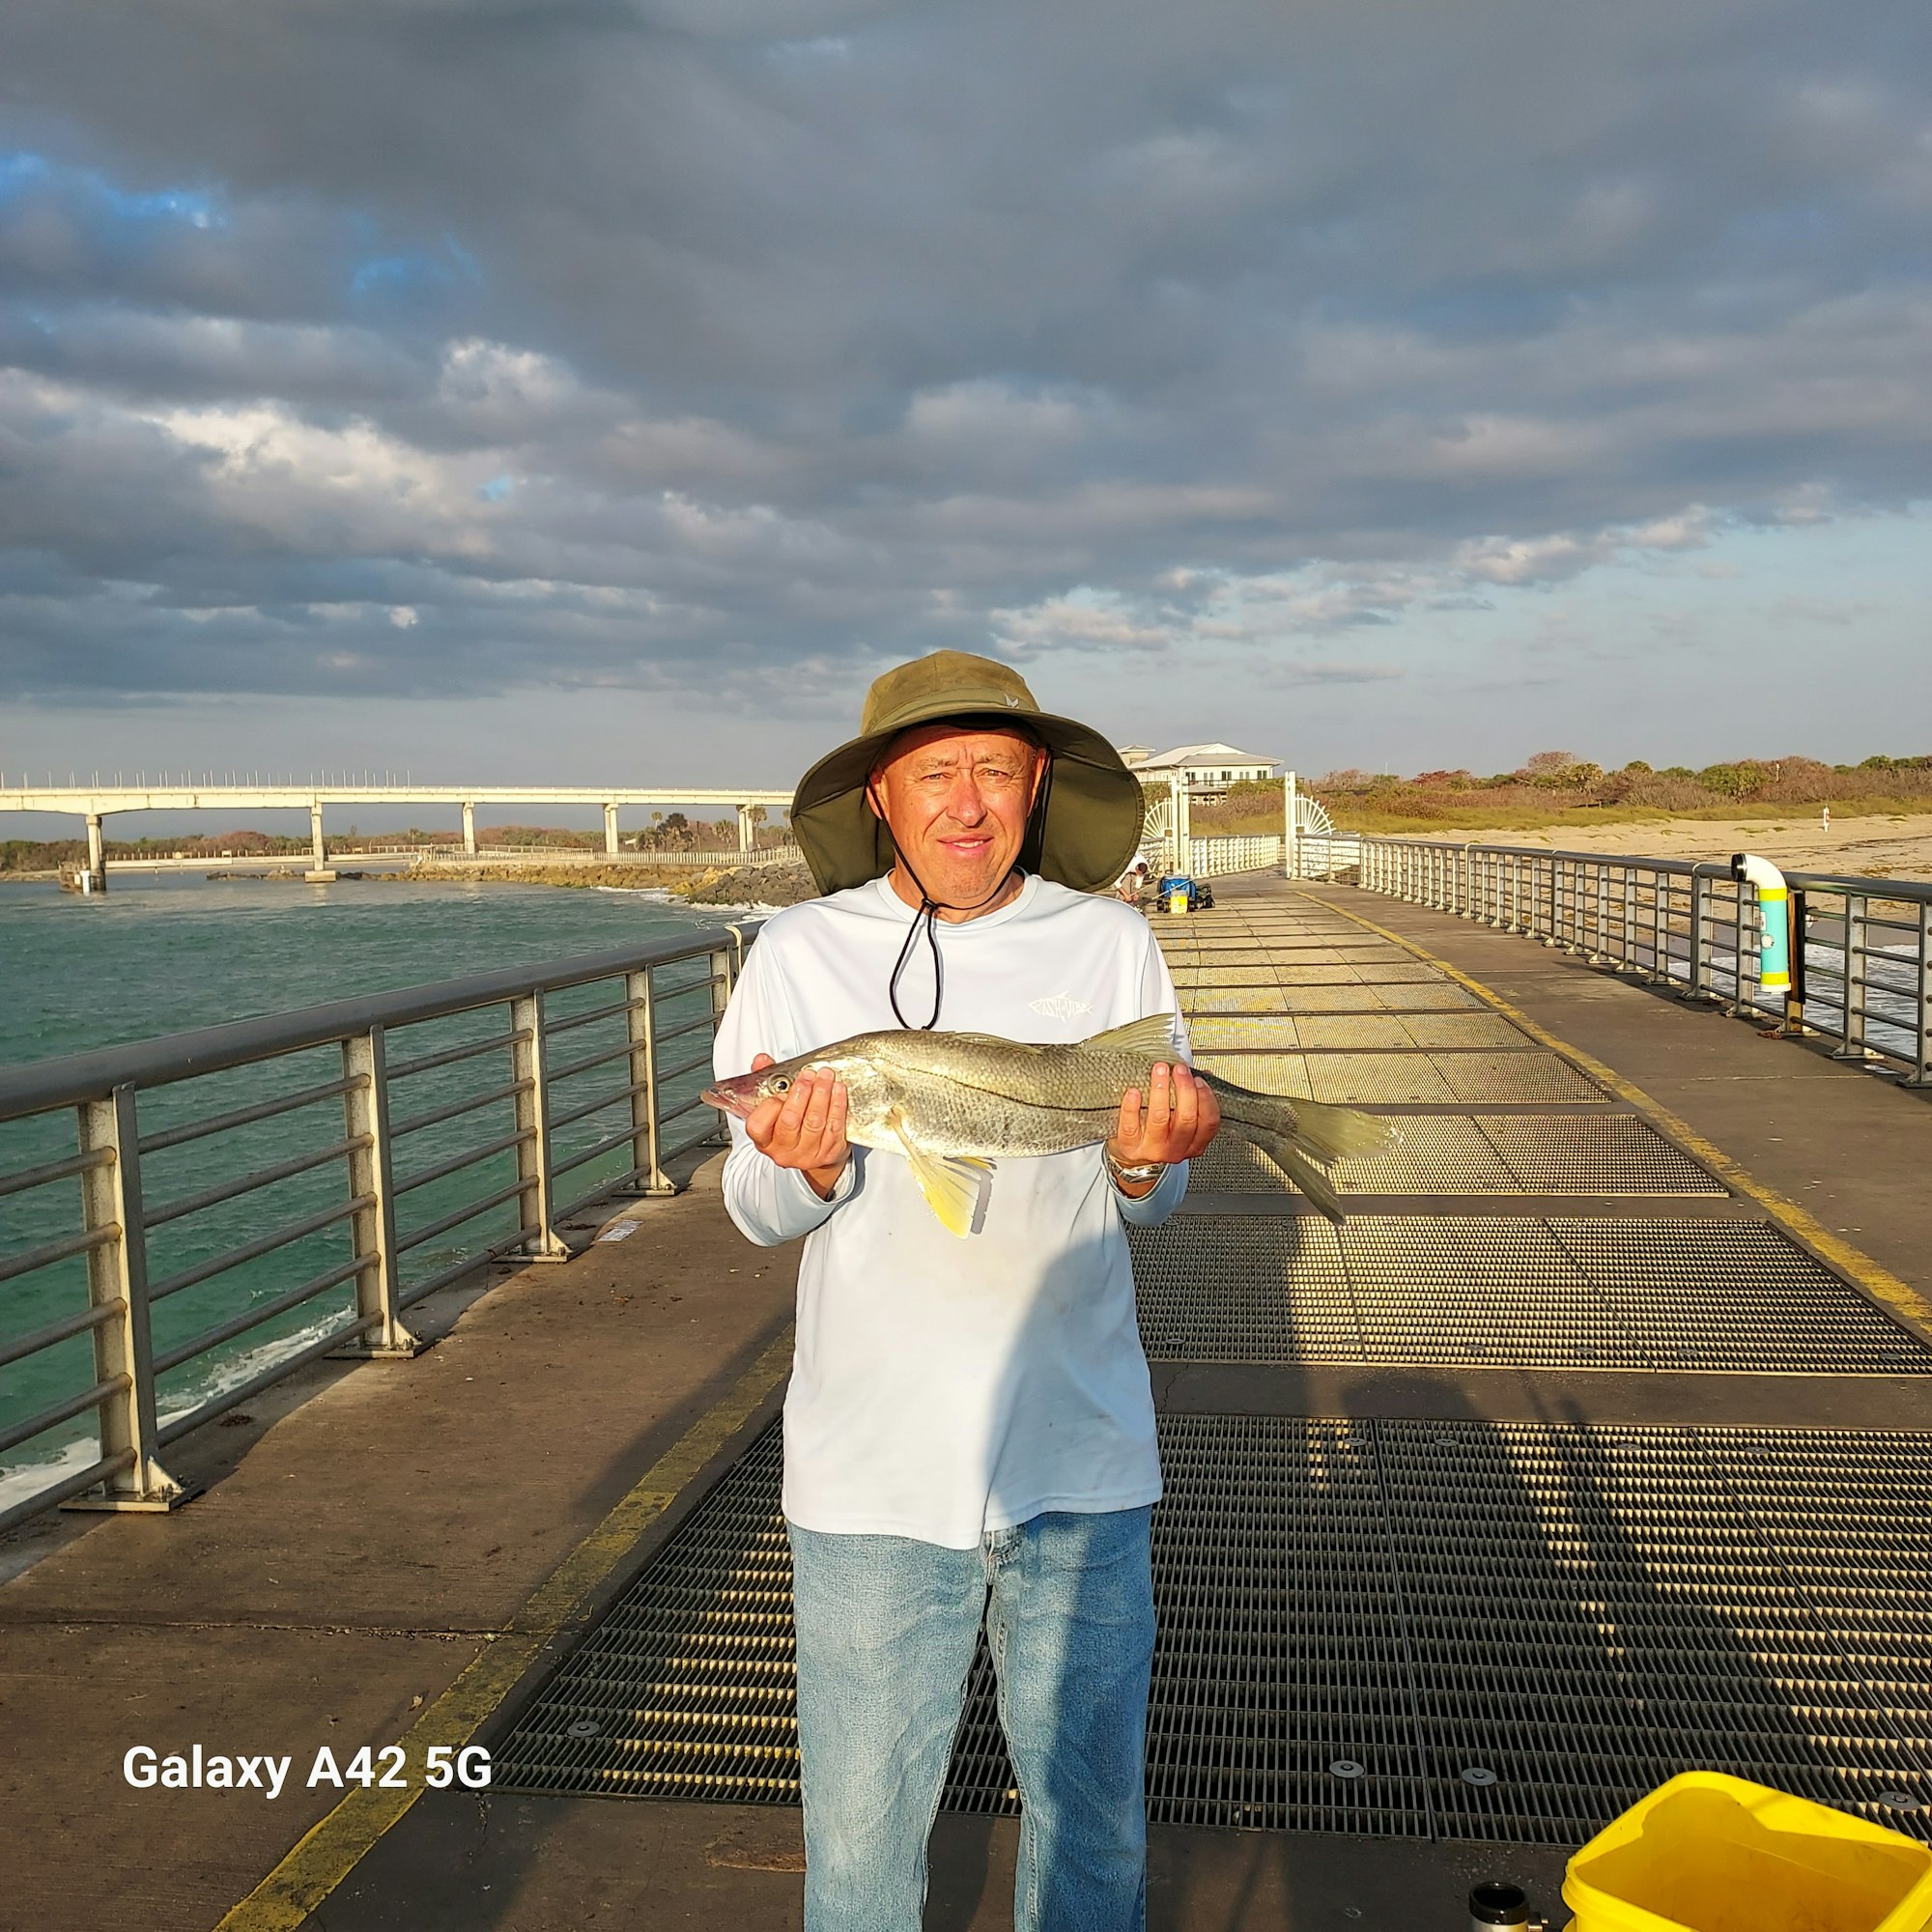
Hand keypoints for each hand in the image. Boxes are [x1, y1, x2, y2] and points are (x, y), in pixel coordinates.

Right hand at [743, 1053, 850, 1199]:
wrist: (814, 1151)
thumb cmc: (789, 1123)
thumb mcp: (773, 1104)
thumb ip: (766, 1079)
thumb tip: (762, 1060)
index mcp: (764, 1140)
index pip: (758, 1125)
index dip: (770, 1105)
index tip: (780, 1091)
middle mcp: (783, 1150)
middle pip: (790, 1121)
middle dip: (800, 1093)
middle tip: (808, 1075)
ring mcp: (807, 1154)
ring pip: (815, 1122)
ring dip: (822, 1094)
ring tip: (825, 1076)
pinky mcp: (829, 1152)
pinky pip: (834, 1126)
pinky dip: (837, 1104)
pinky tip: (837, 1089)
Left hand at [1106, 1063, 1219, 1196]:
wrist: (1133, 1157)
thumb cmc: (1159, 1135)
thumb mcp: (1180, 1122)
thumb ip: (1193, 1101)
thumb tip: (1203, 1074)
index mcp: (1194, 1143)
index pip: (1209, 1122)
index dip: (1206, 1099)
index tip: (1199, 1079)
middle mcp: (1176, 1149)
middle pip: (1186, 1119)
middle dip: (1185, 1089)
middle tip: (1179, 1070)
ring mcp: (1153, 1149)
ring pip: (1160, 1119)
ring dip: (1161, 1091)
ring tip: (1159, 1071)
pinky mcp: (1130, 1147)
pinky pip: (1130, 1126)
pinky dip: (1132, 1107)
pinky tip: (1134, 1092)